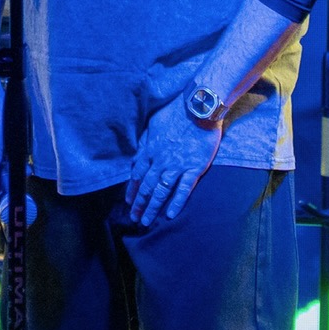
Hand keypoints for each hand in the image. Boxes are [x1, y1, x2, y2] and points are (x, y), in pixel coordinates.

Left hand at [124, 99, 222, 227]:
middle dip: (139, 204)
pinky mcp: (194, 168)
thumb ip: (145, 141)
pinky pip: (183, 189)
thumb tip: (138, 153)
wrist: (199, 108)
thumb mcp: (153, 123)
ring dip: (152, 207)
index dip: (132, 190)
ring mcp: (177, 166)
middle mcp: (160, 161)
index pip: (137, 175)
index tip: (128, 202)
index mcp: (150, 150)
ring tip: (146, 221)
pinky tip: (170, 215)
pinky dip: (176, 203)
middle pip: (146, 187)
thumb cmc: (176, 112)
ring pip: (161, 191)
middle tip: (134, 218)